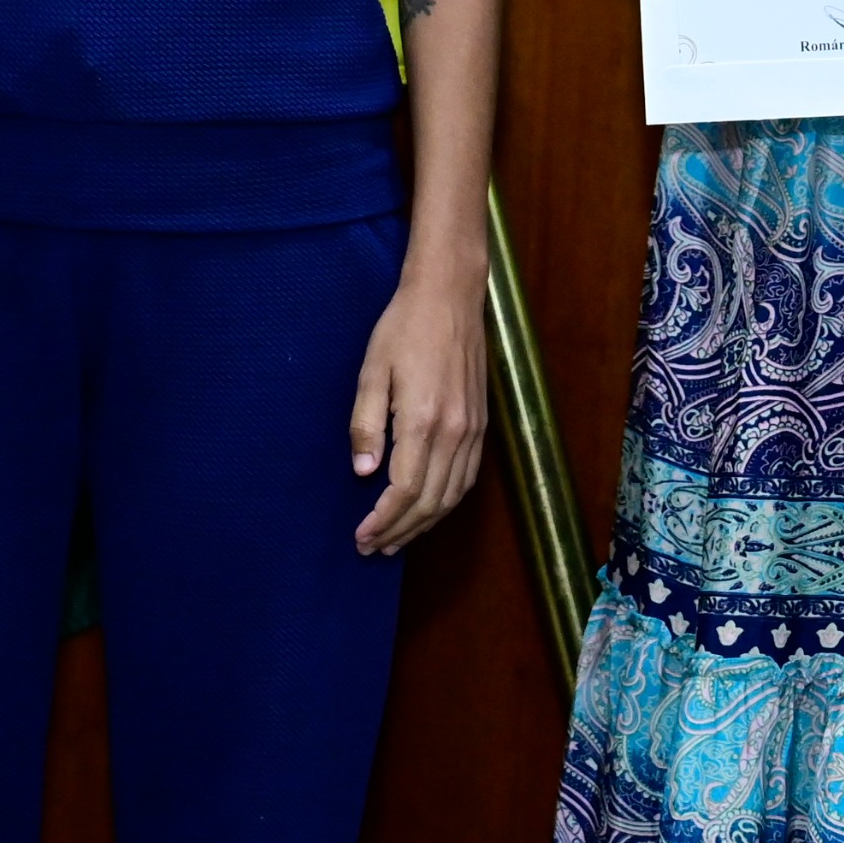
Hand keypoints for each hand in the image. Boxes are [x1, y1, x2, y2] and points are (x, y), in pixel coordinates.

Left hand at [349, 256, 489, 554]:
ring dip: (424, 523)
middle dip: (400, 530)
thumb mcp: (372, 370)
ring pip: (452, 495)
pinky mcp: (481, 423)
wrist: (450, 295)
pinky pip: (468, 476)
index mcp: (423, 419)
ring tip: (397, 538)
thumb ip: (367, 424)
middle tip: (372, 547)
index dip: (383, 520)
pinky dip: (448, 501)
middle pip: (429, 501)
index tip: (362, 536)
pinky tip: (429, 508)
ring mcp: (472, 429)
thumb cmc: (404, 328)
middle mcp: (454, 431)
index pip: (404, 490)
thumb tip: (364, 473)